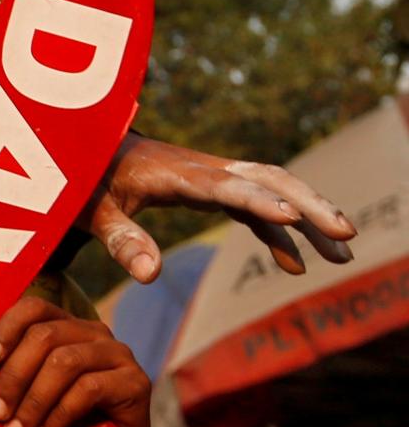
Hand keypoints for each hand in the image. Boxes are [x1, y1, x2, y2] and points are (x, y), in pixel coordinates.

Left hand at [0, 296, 151, 426]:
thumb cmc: (60, 423)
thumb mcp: (29, 395)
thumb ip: (11, 378)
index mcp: (65, 327)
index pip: (34, 309)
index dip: (7, 327)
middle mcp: (94, 333)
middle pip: (44, 336)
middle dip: (13, 377)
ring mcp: (118, 355)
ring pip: (65, 362)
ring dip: (33, 401)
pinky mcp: (136, 382)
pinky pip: (89, 388)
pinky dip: (59, 414)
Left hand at [92, 132, 355, 283]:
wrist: (81, 150)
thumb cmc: (83, 182)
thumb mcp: (93, 213)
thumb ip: (121, 240)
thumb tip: (150, 275)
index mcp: (176, 173)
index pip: (226, 186)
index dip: (260, 200)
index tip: (293, 217)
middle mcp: (203, 169)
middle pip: (269, 180)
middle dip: (310, 205)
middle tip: (345, 237)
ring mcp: (212, 177)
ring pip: (273, 190)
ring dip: (308, 219)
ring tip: (342, 256)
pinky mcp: (212, 189)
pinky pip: (255, 208)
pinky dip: (277, 234)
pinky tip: (295, 266)